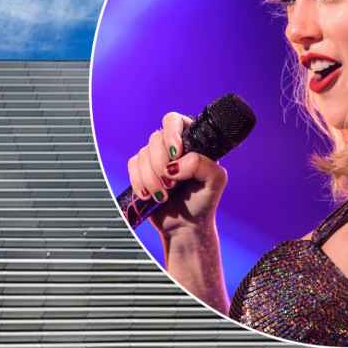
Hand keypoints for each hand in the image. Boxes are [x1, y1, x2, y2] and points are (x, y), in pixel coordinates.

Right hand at [124, 111, 229, 236]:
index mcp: (191, 141)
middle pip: (155, 138)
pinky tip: (150, 195)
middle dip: (160, 164)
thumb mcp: (215, 180)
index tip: (175, 154)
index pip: (174, 121)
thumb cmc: (203, 201)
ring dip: (152, 179)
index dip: (171, 134)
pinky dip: (139, 182)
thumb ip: (202, 164)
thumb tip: (175, 164)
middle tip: (172, 184)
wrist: (185, 226)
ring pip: (142, 155)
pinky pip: (132, 166)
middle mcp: (172, 146)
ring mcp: (155, 158)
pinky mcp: (141, 171)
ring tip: (164, 195)